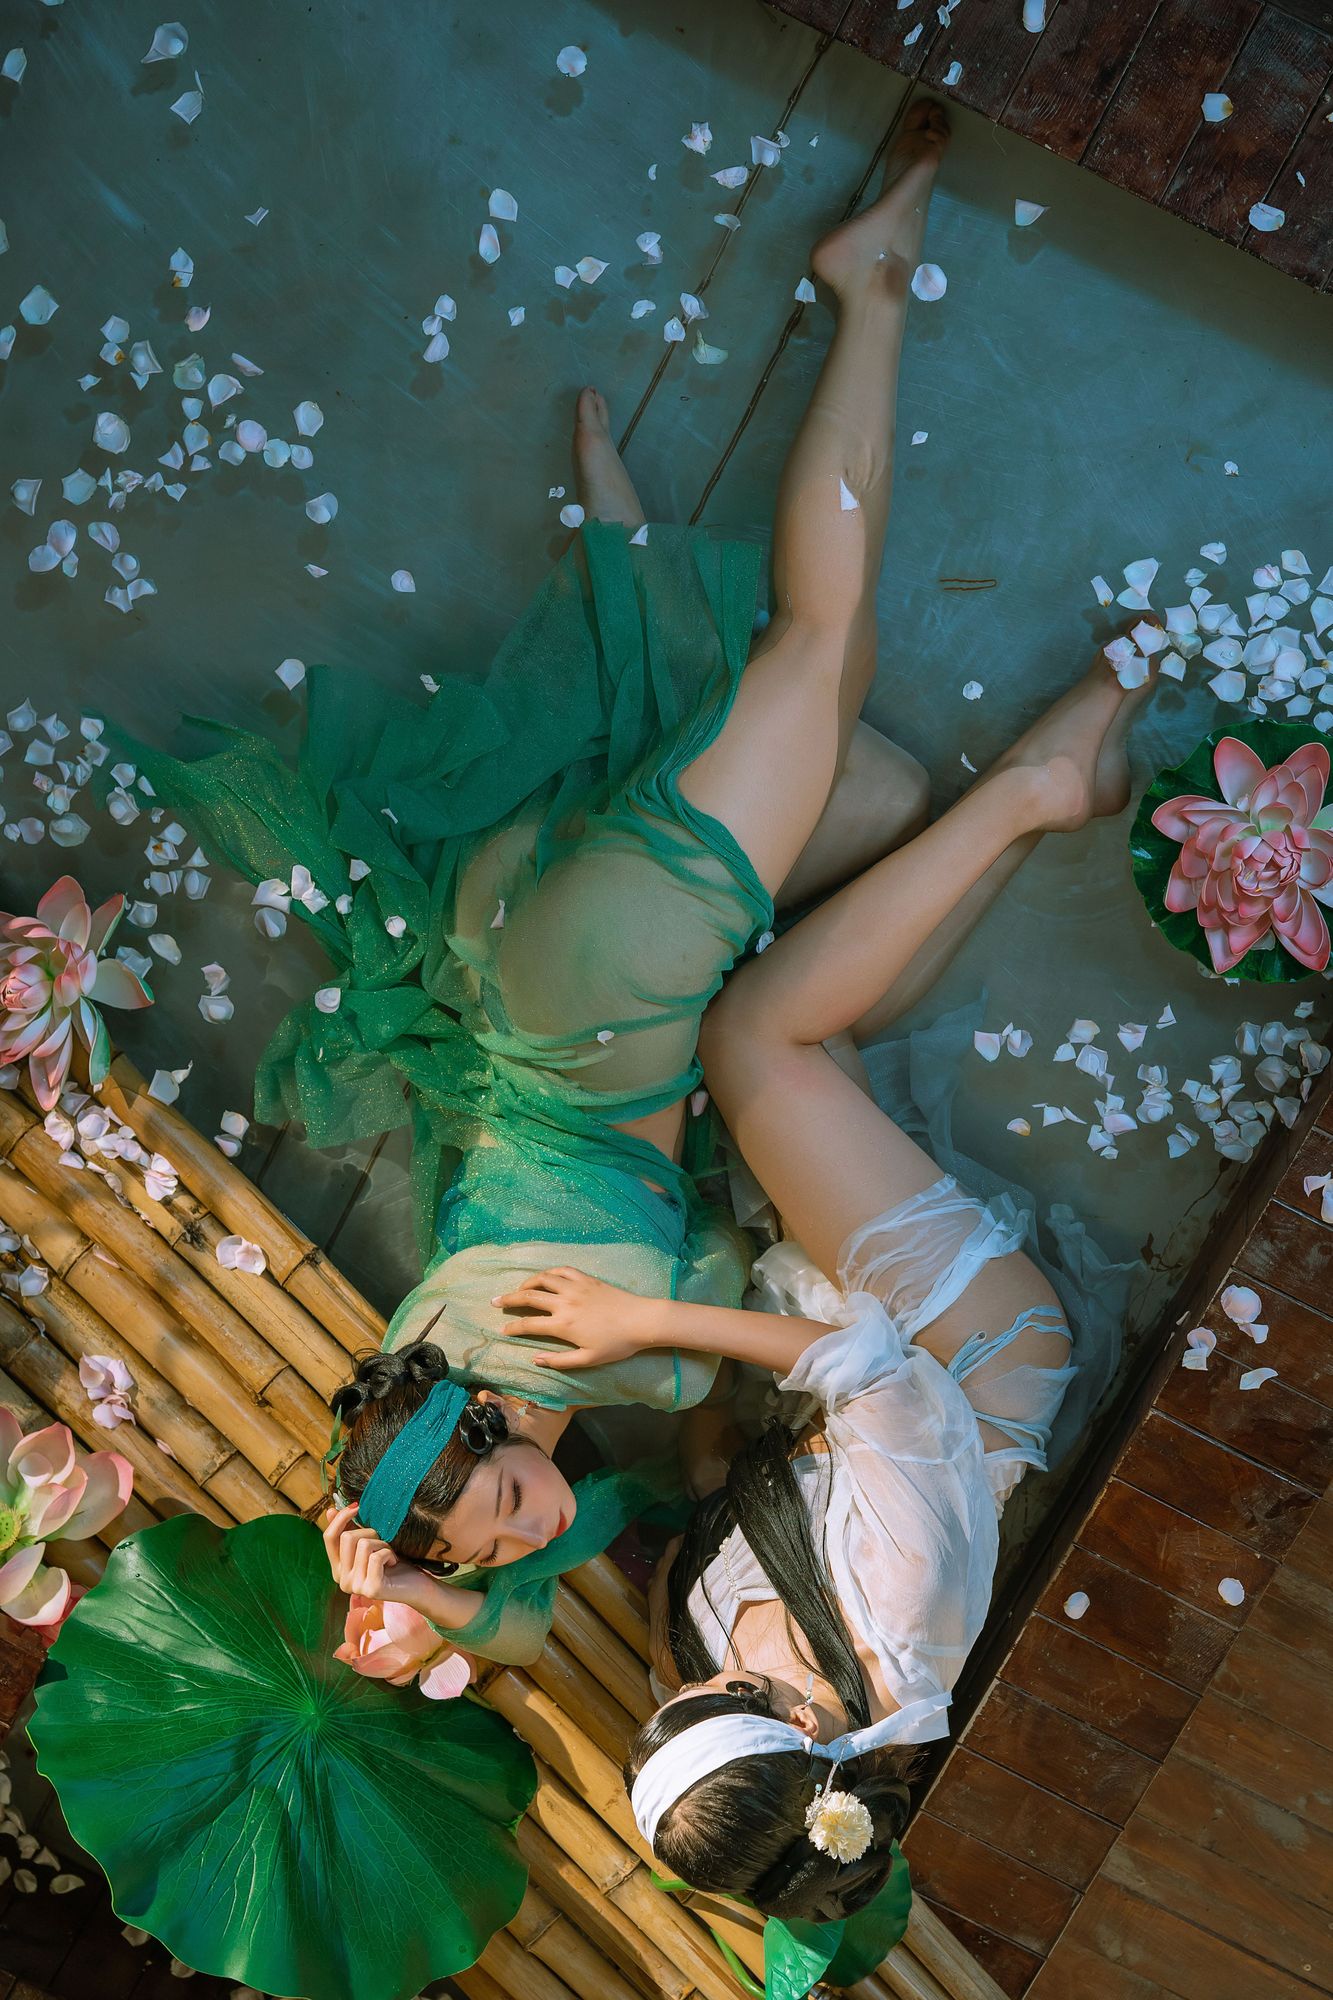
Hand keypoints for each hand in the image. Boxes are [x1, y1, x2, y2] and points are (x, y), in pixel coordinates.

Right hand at [319, 1501, 439, 1619]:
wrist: (416, 1584)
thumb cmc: (393, 1561)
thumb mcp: (369, 1542)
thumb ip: (350, 1530)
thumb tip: (330, 1510)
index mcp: (338, 1568)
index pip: (329, 1537)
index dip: (340, 1518)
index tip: (357, 1506)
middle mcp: (343, 1580)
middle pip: (347, 1537)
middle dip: (369, 1531)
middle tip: (383, 1541)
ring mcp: (356, 1587)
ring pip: (363, 1545)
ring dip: (382, 1543)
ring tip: (389, 1553)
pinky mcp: (371, 1589)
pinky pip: (376, 1556)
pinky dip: (389, 1553)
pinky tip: (393, 1562)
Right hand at [491, 1266, 658, 1372]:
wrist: (641, 1321)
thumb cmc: (617, 1344)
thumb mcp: (588, 1359)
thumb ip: (559, 1360)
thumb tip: (535, 1359)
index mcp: (563, 1324)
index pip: (528, 1324)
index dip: (512, 1327)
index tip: (502, 1329)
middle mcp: (564, 1302)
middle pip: (529, 1297)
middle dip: (509, 1299)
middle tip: (495, 1301)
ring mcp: (575, 1287)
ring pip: (543, 1278)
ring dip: (527, 1282)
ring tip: (518, 1288)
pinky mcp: (587, 1279)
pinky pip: (563, 1270)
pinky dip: (549, 1271)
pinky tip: (545, 1276)